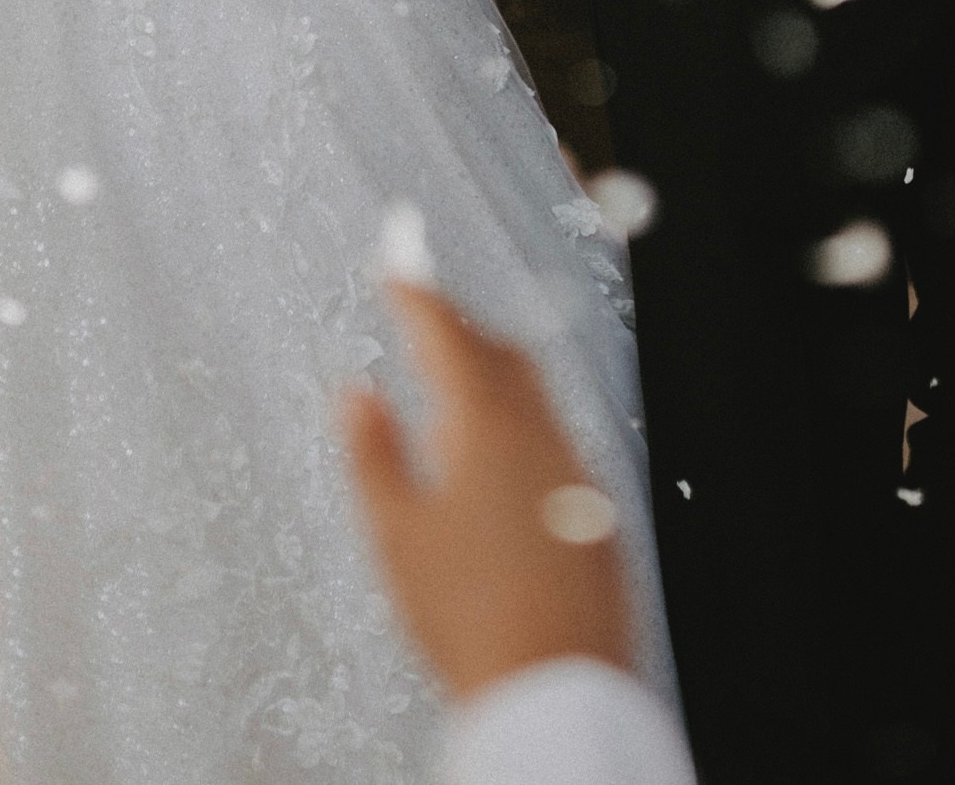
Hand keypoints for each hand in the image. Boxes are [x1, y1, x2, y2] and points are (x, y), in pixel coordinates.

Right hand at [342, 281, 634, 703]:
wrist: (555, 687)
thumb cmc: (468, 617)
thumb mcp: (396, 538)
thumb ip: (374, 454)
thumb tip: (356, 393)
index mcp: (489, 427)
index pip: (449, 335)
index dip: (417, 294)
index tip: (394, 268)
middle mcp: (543, 435)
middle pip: (501, 353)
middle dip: (460, 328)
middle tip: (423, 319)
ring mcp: (578, 472)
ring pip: (536, 397)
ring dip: (494, 377)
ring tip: (452, 392)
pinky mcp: (598, 511)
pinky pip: (558, 443)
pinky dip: (523, 427)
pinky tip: (500, 465)